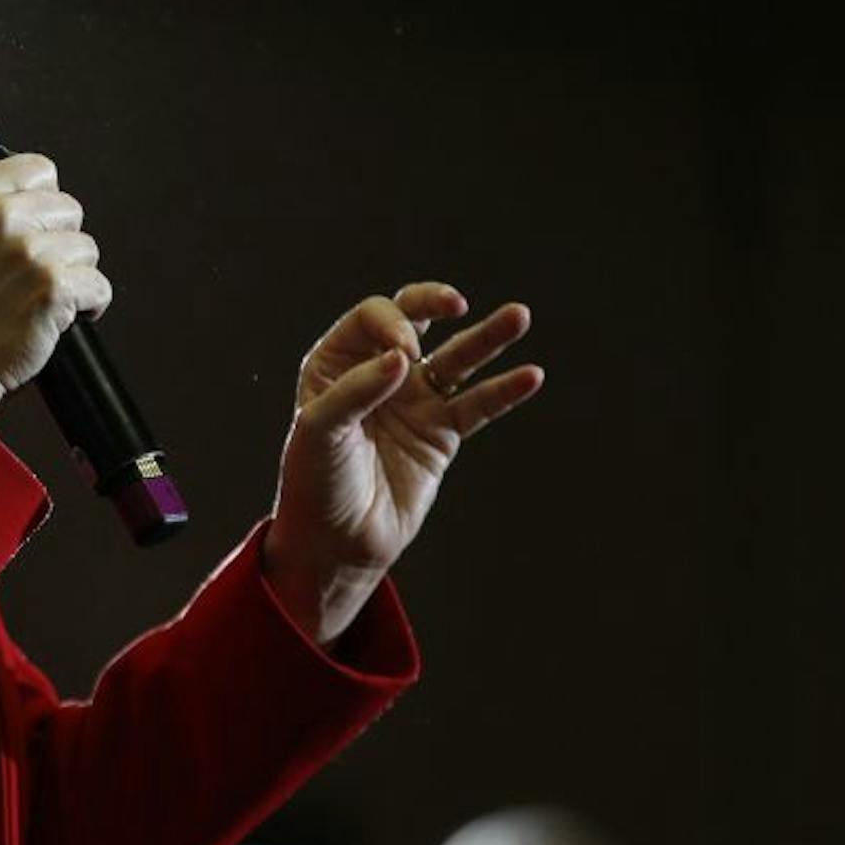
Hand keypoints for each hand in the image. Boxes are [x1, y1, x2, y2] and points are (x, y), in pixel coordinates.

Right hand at [0, 153, 110, 423]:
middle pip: (69, 209)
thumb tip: (36, 202)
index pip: (38, 169)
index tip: (41, 222)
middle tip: (36, 270)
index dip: (45, 198)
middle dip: (60, 241)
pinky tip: (60, 315)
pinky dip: (88, 305)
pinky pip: (98, 286)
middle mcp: (2, 217)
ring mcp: (31, 251)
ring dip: (73, 275)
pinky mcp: (55, 287)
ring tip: (41, 296)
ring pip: (86, 249)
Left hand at [264, 282, 542, 643]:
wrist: (337, 542)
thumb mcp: (320, 431)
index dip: (392, 326)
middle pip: (413, 320)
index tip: (403, 357)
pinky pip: (477, 404)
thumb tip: (405, 356)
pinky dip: (504, 390)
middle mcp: (377, 373)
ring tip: (519, 315)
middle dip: (434, 302)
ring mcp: (413, 401)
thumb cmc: (314, 482)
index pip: (372, 319)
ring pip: (456, 358)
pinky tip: (530, 375)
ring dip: (488, 336)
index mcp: (336, 363)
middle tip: (456, 302)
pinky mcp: (441, 433)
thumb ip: (356, 391)